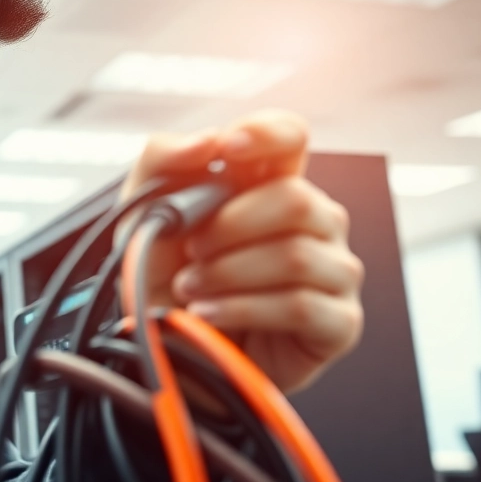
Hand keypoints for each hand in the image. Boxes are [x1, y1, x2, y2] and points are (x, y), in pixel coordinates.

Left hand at [119, 110, 363, 392]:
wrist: (164, 347)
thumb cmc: (163, 277)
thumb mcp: (142, 213)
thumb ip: (163, 159)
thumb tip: (209, 141)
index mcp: (270, 184)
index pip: (291, 136)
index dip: (266, 134)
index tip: (228, 151)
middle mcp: (314, 222)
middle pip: (295, 200)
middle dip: (228, 228)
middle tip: (190, 252)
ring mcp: (333, 272)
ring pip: (295, 254)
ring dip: (228, 273)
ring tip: (191, 289)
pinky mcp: (338, 324)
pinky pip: (301, 305)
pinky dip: (243, 309)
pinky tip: (209, 314)